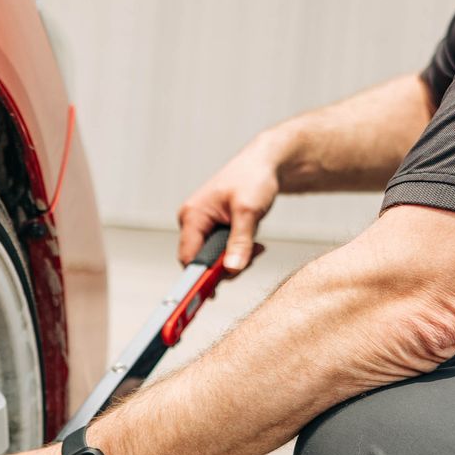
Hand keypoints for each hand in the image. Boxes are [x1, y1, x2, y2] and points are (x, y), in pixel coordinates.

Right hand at [177, 132, 285, 274]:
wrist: (265, 162)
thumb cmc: (254, 178)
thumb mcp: (249, 211)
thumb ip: (240, 242)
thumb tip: (231, 269)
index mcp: (192, 215)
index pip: (188, 257)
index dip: (200, 276)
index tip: (214, 292)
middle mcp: (192, 221)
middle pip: (200, 261)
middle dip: (226, 266)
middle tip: (251, 257)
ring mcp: (203, 225)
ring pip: (213, 258)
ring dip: (235, 259)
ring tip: (257, 247)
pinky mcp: (214, 228)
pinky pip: (220, 250)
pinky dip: (237, 252)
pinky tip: (254, 244)